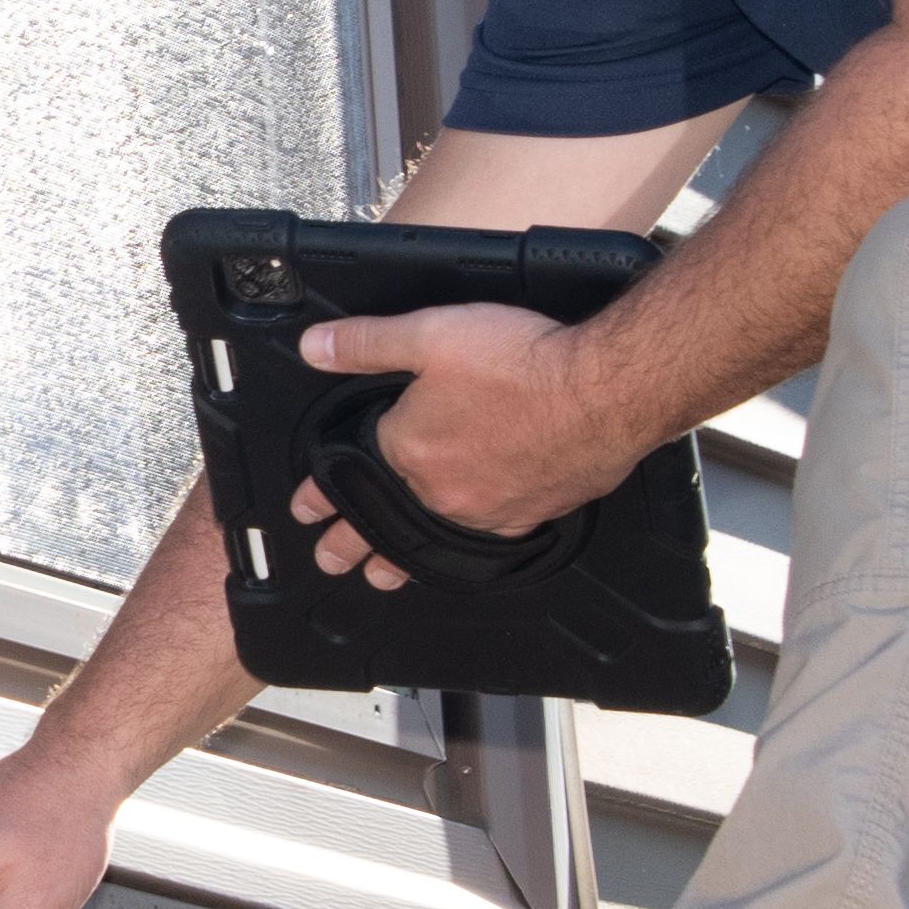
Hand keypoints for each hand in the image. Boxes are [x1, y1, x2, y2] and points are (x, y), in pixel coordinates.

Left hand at [288, 300, 623, 587]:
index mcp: (408, 449)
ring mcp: (485, 511)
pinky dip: (461, 548)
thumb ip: (367, 342)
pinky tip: (461, 548)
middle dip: (350, 542)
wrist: (604, 393)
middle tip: (332, 560)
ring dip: (399, 559)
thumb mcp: (431, 333)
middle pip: (384, 520)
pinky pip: (483, 540)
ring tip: (381, 575)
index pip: (350, 474)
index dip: (322, 491)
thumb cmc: (522, 361)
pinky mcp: (528, 517)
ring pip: (430, 540)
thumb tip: (313, 348)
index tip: (304, 507)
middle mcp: (440, 491)